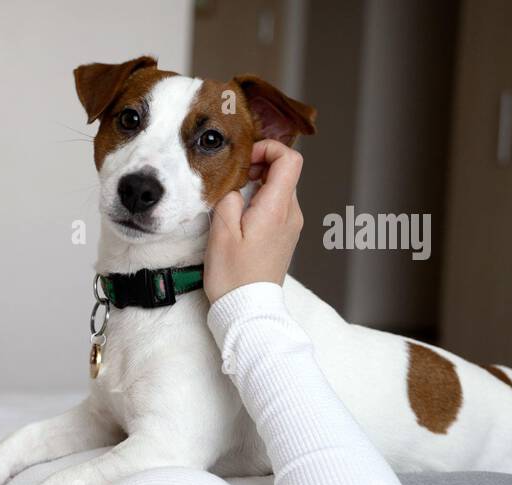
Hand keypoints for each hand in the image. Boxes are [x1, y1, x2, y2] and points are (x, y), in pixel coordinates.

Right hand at [203, 140, 304, 302]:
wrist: (248, 309)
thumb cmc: (233, 276)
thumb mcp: (221, 232)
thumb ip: (228, 198)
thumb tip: (234, 187)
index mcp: (277, 209)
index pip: (289, 159)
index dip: (268, 148)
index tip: (245, 158)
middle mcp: (291, 214)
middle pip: (284, 172)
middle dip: (258, 166)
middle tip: (232, 178)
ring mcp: (291, 226)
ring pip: (279, 189)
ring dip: (257, 185)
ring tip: (232, 199)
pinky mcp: (285, 237)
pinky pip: (277, 207)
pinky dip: (260, 201)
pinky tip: (240, 217)